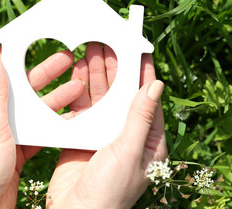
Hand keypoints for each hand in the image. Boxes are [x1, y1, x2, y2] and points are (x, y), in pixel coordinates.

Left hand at [0, 47, 84, 208]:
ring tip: (77, 86)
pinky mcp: (17, 148)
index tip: (37, 41)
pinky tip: (71, 115)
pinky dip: (54, 121)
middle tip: (67, 60)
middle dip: (45, 74)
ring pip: (33, 108)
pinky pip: (38, 128)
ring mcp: (6, 132)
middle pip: (21, 88)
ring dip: (54, 98)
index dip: (18, 56)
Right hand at [47, 42, 166, 207]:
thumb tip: (155, 86)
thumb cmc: (110, 191)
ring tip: (91, 48)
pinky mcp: (80, 134)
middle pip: (121, 92)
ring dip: (96, 73)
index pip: (146, 97)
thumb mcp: (130, 152)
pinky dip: (78, 89)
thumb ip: (140, 118)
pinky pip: (80, 106)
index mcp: (146, 138)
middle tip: (107, 41)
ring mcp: (101, 132)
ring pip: (100, 96)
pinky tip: (76, 72)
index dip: (142, 71)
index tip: (137, 47)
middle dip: (115, 66)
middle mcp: (124, 131)